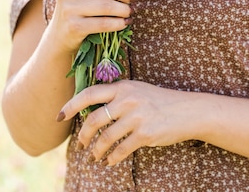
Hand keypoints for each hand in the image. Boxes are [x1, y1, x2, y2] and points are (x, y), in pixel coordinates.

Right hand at [46, 0, 132, 52]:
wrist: (59, 37)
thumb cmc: (78, 11)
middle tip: (131, 0)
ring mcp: (69, 8)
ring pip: (106, 6)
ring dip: (124, 9)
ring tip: (128, 12)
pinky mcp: (74, 26)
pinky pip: (103, 23)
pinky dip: (118, 23)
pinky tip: (124, 23)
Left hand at [57, 80, 203, 165]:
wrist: (188, 111)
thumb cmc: (158, 101)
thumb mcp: (137, 90)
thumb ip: (116, 96)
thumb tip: (90, 110)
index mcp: (123, 87)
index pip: (89, 94)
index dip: (71, 105)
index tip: (60, 115)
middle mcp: (128, 100)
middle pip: (94, 119)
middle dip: (83, 134)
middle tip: (81, 143)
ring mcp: (136, 117)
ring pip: (106, 138)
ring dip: (96, 150)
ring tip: (93, 156)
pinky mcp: (145, 134)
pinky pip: (121, 150)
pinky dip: (112, 158)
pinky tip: (109, 162)